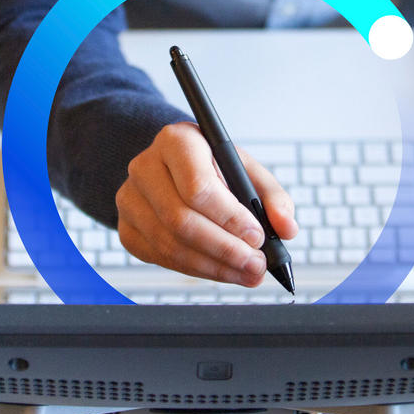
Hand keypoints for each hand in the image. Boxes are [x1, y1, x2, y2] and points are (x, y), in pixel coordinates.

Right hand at [115, 121, 296, 284]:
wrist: (172, 167)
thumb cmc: (211, 165)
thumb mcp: (245, 168)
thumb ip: (272, 196)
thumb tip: (286, 228)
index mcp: (176, 140)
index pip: (198, 186)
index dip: (229, 217)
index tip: (257, 236)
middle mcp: (145, 167)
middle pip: (182, 220)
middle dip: (225, 250)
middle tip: (256, 265)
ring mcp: (130, 199)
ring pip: (170, 245)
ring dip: (214, 267)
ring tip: (246, 273)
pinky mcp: (127, 228)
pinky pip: (161, 259)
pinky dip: (195, 271)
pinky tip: (221, 271)